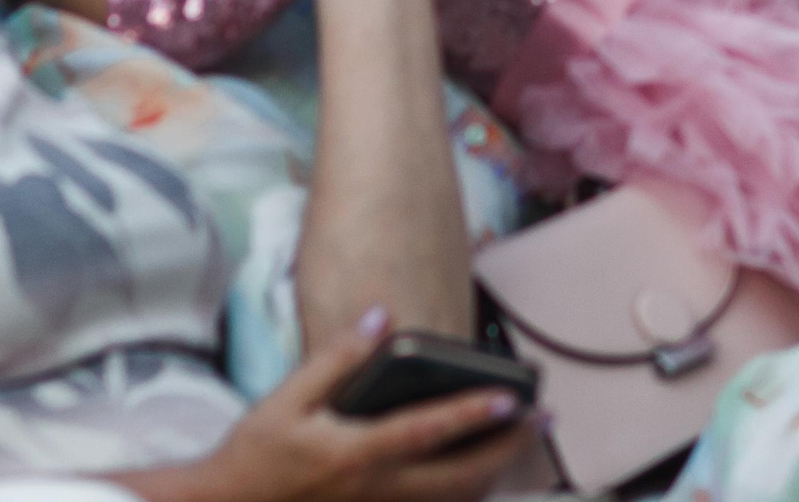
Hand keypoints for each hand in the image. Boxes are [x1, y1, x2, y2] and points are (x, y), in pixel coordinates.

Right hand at [179, 311, 531, 501]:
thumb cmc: (256, 453)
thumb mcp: (288, 397)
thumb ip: (338, 355)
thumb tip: (380, 314)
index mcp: (356, 453)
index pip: (428, 431)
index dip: (474, 413)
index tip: (514, 397)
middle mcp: (376, 490)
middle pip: (460, 477)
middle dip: (507, 449)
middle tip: (542, 422)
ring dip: (493, 475)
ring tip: (522, 445)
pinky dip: (461, 495)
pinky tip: (477, 476)